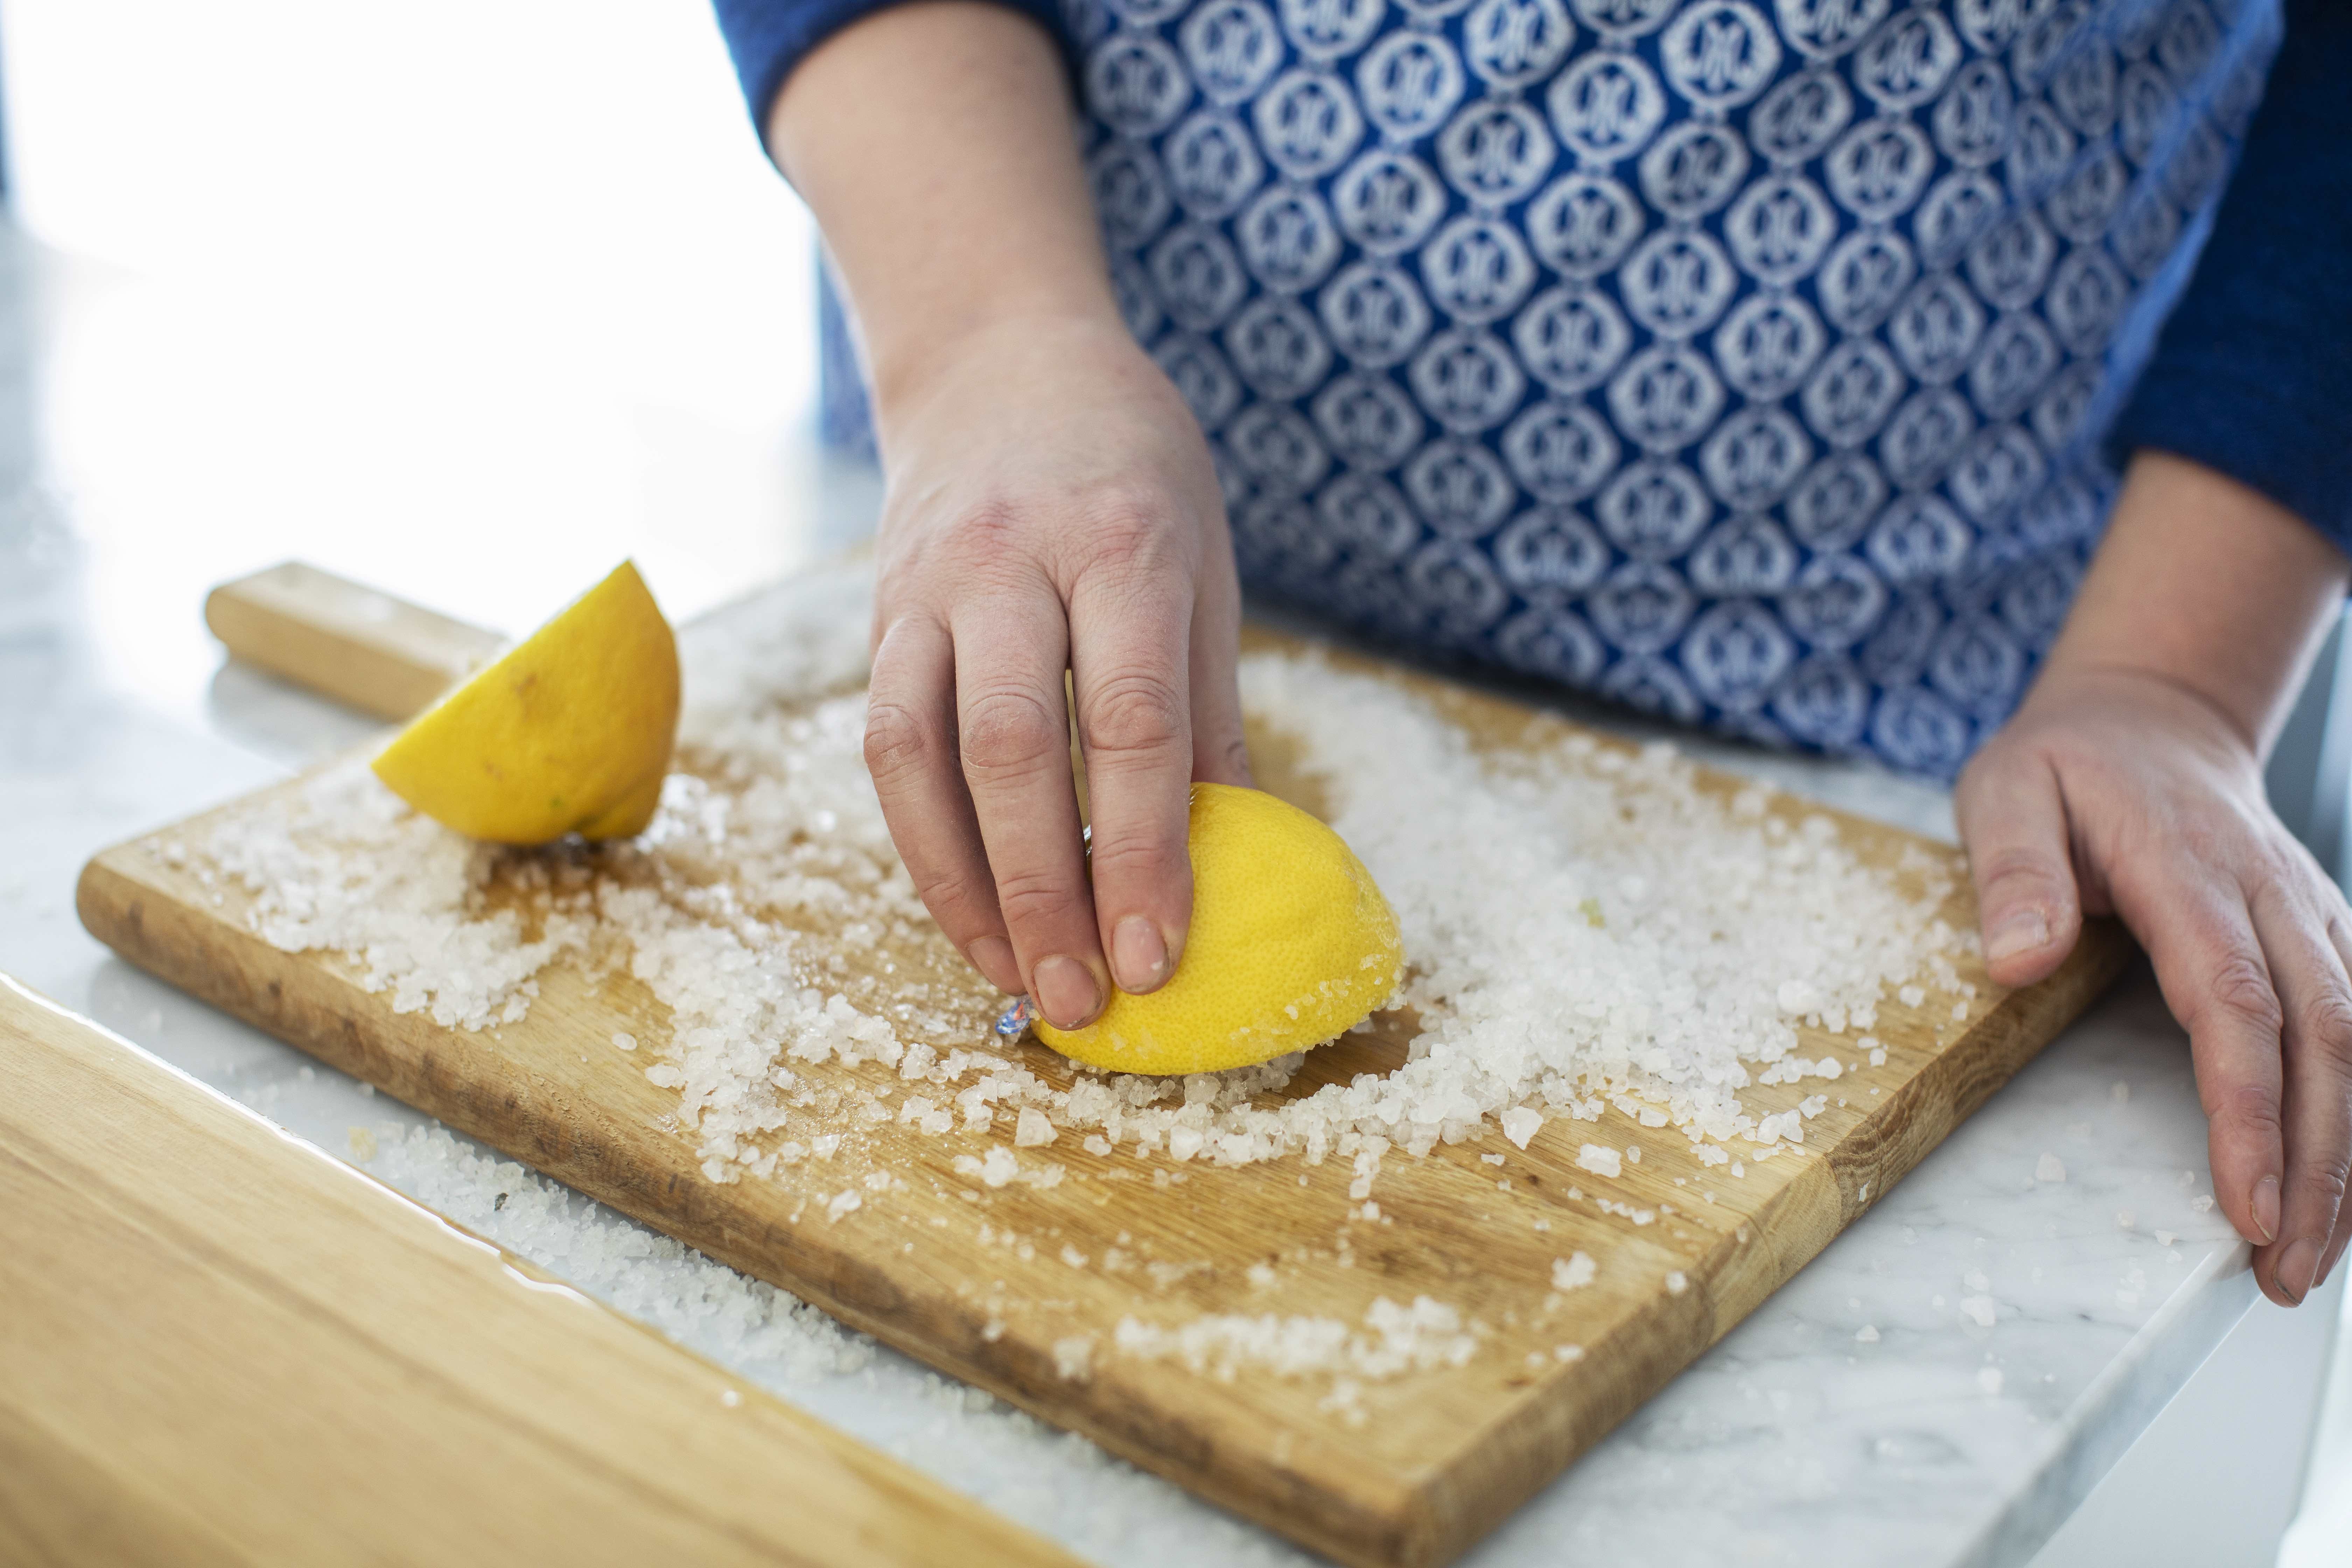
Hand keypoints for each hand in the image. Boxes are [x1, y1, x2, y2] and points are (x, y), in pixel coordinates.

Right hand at [861, 312, 1247, 1028]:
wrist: (1001, 360)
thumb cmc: (1131, 471)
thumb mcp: (1205, 564)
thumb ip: (1212, 712)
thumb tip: (1247, 862)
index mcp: (1121, 542)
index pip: (1133, 719)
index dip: (1148, 849)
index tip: (1163, 955)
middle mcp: (1011, 560)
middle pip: (1015, 749)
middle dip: (1049, 890)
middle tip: (1088, 999)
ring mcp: (928, 588)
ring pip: (922, 756)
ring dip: (966, 888)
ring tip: (1015, 983)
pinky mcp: (878, 617)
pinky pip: (886, 746)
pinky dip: (923, 844)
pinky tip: (967, 914)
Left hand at [1959, 664, 2351, 1304]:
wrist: (2149, 718)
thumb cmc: (2066, 764)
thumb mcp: (2005, 788)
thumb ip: (2013, 869)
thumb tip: (2017, 959)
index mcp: (2191, 869)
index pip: (2237, 1003)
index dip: (2249, 1107)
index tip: (2247, 1200)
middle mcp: (2273, 897)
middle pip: (2321, 1041)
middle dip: (2315, 1163)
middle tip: (2284, 1270)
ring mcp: (2311, 916)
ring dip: (2346, 1158)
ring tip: (2306, 1264)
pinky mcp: (2325, 935)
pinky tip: (2342, 1194)